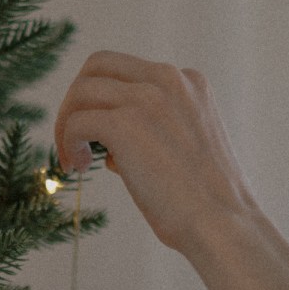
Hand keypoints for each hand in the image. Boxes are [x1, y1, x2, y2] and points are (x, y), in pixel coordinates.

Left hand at [53, 51, 257, 255]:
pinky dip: (68, 142)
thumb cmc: (203, 202)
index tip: (98, 136)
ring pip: (83, 90)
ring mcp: (148, 98)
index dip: (104, 99)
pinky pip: (78, 121)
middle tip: (73, 139)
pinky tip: (77, 168)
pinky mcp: (126, 123)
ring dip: (67, 123)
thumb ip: (153, 131)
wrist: (222, 224)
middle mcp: (169, 79)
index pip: (127, 70)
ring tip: (74, 160)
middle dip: (77, 99)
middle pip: (98, 65)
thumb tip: (110, 146)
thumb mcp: (184, 148)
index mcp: (188, 82)